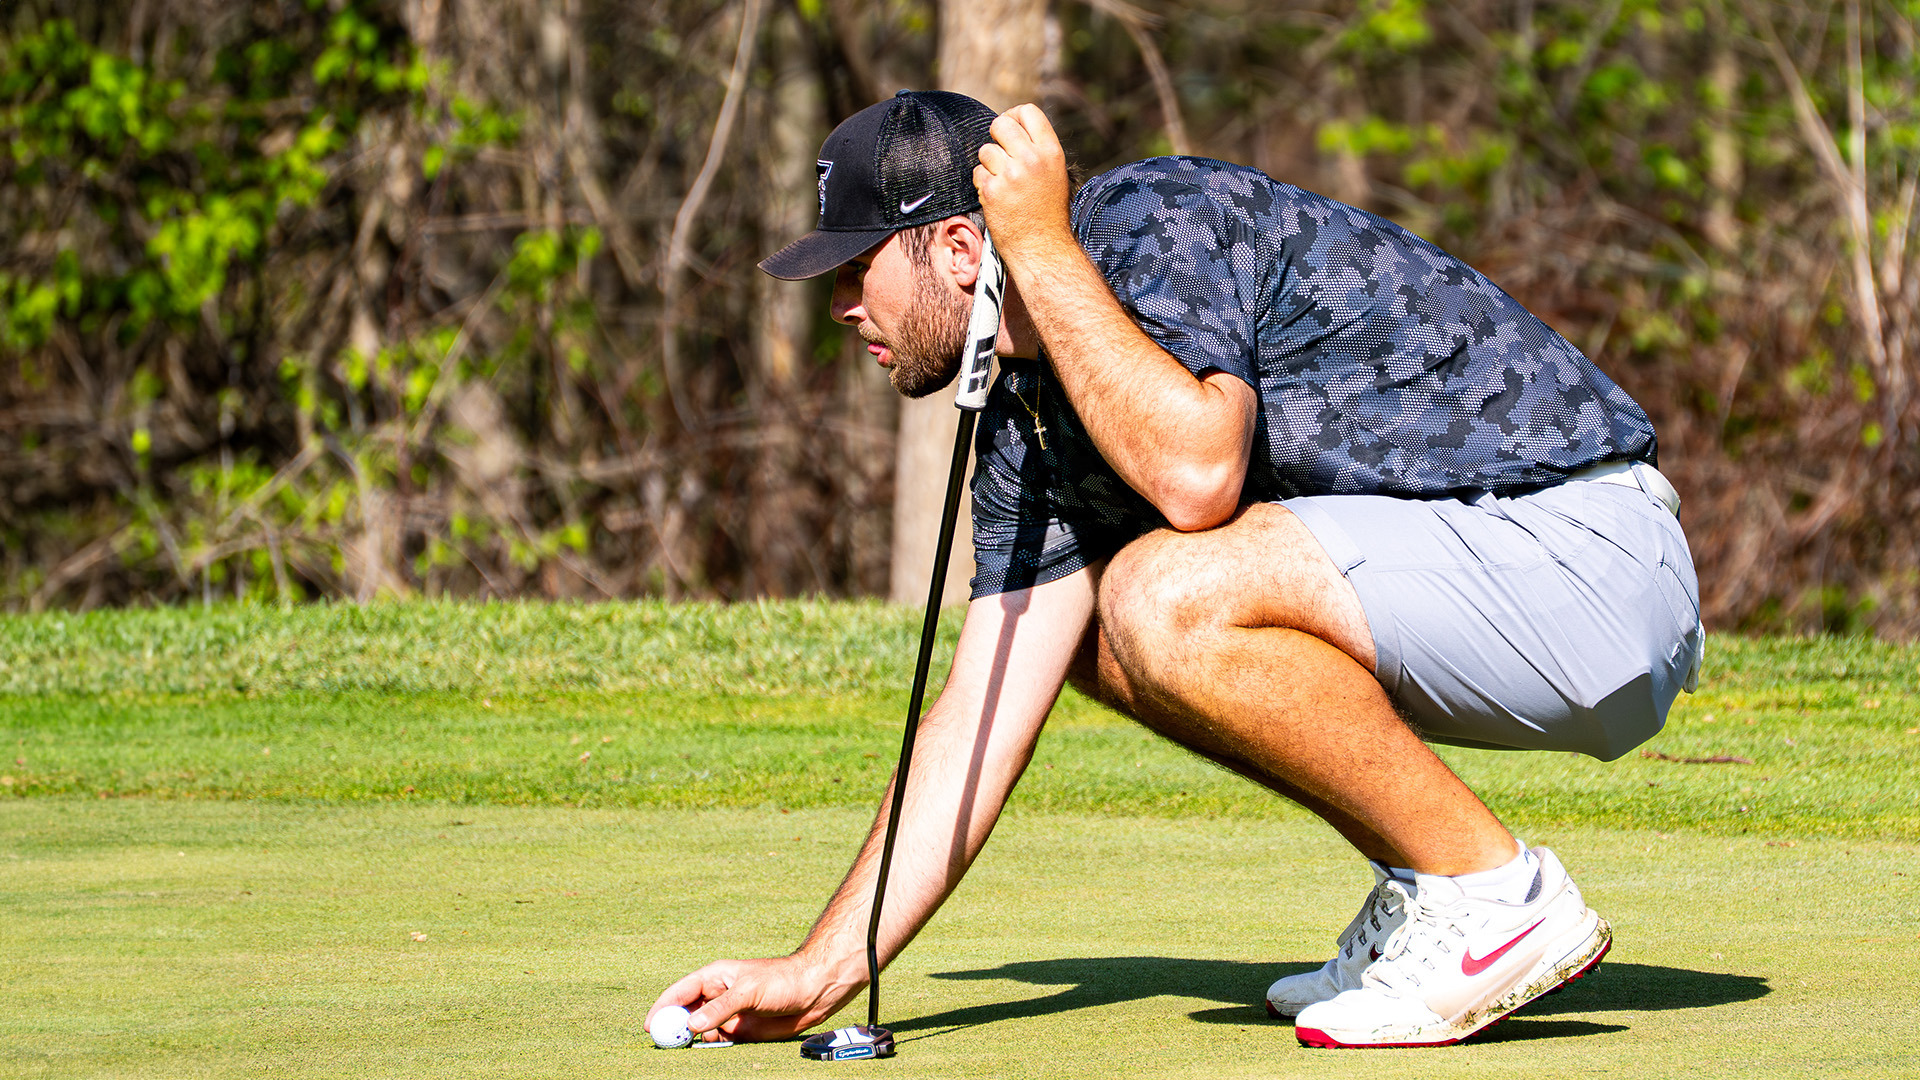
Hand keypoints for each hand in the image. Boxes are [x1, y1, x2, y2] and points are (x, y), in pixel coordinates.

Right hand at [647, 955, 862, 1042]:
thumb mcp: (749, 991)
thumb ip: (720, 1009)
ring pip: (701, 1030)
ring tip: (702, 1043)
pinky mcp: (740, 1030)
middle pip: (686, 1013)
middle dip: (675, 1027)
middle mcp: (718, 996)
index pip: (681, 992)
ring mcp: (728, 1014)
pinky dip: (712, 1047)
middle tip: (668, 1044)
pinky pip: (718, 1041)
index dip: (664, 1007)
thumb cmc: (782, 980)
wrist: (813, 992)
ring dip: (696, 1039)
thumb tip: (692, 1026)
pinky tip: (717, 1047)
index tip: (650, 1025)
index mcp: (716, 977)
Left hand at [974, 104, 1074, 264]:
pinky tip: (997, 198)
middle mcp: (1032, 159)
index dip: (1013, 115)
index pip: (1028, 111)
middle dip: (996, 137)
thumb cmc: (1048, 213)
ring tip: (1003, 183)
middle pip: (1001, 124)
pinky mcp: (993, 191)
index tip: (1010, 127)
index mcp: (1051, 152)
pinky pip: (978, 174)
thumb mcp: (1055, 174)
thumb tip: (1013, 127)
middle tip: (1001, 155)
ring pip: (985, 151)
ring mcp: (1011, 175)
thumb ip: (1037, 149)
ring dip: (989, 165)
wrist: (1043, 248)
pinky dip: (983, 185)